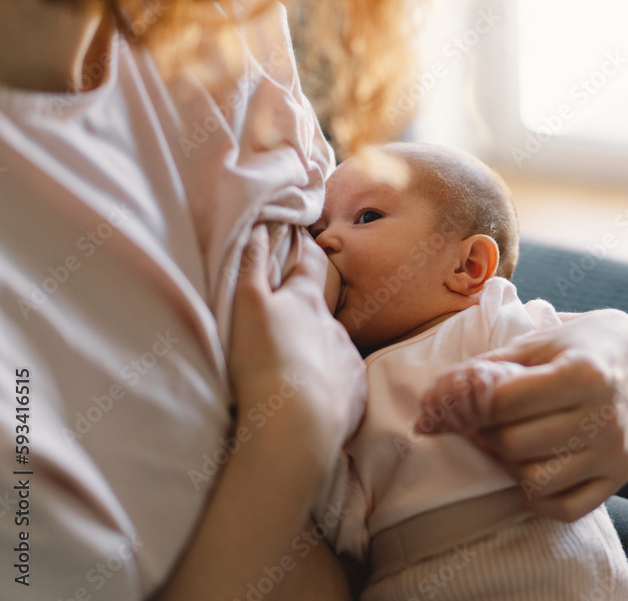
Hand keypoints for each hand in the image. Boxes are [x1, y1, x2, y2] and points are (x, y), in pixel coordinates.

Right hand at [228, 225, 365, 460]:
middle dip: (305, 314)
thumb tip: (259, 226)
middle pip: (320, 311)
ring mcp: (349, 360)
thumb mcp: (246, 306)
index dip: (305, 249)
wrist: (297, 426)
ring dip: (315, 353)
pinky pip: (343, 382)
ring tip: (290, 373)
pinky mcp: (355, 393)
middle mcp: (335, 326)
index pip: (310, 263)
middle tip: (283, 328)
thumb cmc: (264, 362)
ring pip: (331, 347)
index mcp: (308, 301)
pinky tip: (311, 398)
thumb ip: (250, 265)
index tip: (301, 241)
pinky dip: (329, 385)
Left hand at [422, 309, 627, 521]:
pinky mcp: (620, 475)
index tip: (453, 405)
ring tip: (508, 439)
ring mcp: (614, 451)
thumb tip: (433, 404)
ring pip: (535, 481)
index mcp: (583, 373)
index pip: (504, 404)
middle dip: (485, 434)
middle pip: (515, 445)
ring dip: (508, 464)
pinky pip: (563, 508)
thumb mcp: (532, 343)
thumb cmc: (573, 345)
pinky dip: (536, 495)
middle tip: (482, 420)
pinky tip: (531, 465)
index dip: (467, 407)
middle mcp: (604, 416)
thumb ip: (486, 370)